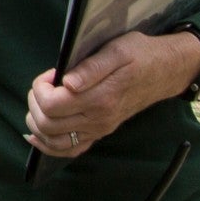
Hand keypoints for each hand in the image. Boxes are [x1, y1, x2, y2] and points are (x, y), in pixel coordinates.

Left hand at [25, 30, 199, 158]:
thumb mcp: (117, 50)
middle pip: (48, 124)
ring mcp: (99, 129)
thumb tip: (67, 83)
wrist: (164, 72)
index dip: (41, 88)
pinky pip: (69, 150)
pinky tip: (37, 133)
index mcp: (101, 97)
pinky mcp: (100, 133)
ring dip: (37, 123)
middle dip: (35, 103)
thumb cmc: (140, 55)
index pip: (52, 105)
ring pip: (53, 141)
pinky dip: (47, 144)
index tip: (50, 74)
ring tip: (40, 102)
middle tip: (43, 85)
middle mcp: (99, 119)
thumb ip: (90, 68)